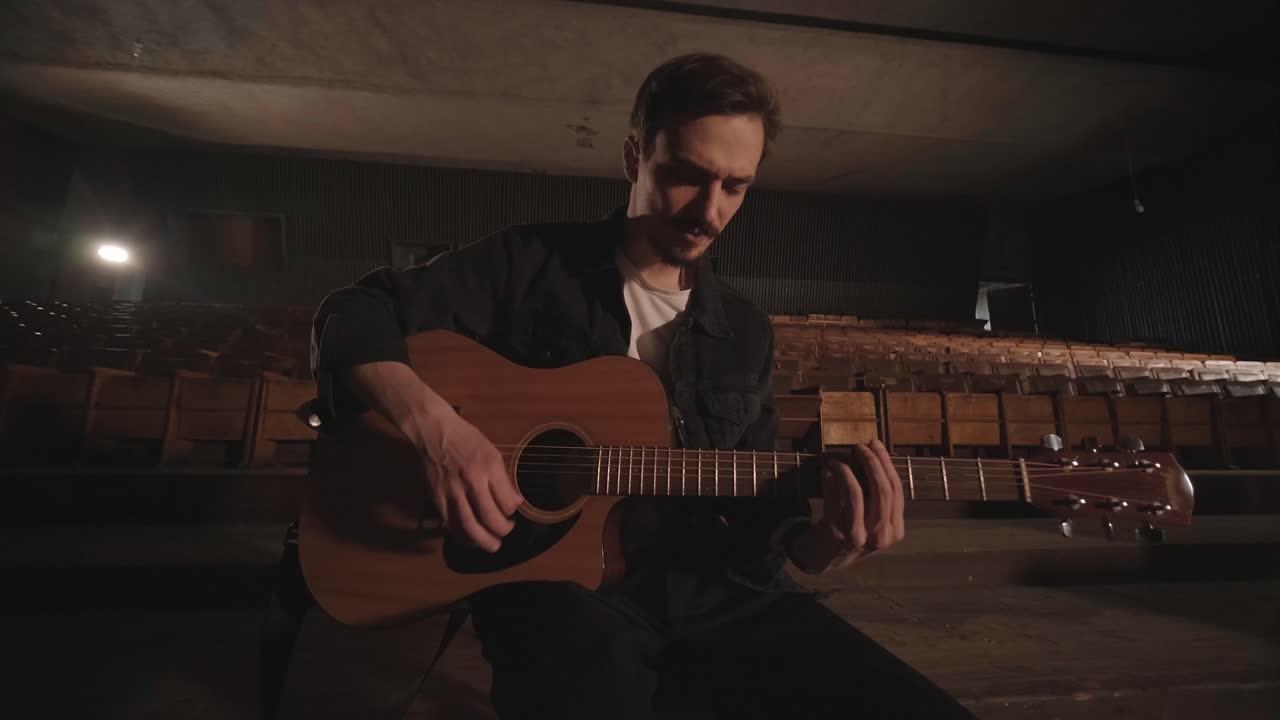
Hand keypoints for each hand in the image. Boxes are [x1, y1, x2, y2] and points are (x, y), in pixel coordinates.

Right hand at [408, 410, 524, 552]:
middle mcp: (471, 481)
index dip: (512, 511)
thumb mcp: (492, 452)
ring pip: (468, 526)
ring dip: (483, 541)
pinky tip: (470, 539)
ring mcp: (452, 491)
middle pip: (489, 518)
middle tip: (506, 533)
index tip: (512, 512)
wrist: (433, 431)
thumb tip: (515, 503)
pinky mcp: (437, 497)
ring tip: (492, 546)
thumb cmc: (466, 439)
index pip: (507, 502)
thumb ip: (503, 479)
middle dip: (502, 531)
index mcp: (488, 467)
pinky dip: (462, 536)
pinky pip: (450, 523)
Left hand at [788, 438, 904, 573]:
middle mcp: (881, 537)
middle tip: (859, 447)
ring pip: (857, 493)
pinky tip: (827, 471)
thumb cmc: (852, 533)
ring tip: (838, 460)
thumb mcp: (874, 522)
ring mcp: (858, 537)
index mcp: (895, 531)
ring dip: (847, 470)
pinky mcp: (835, 534)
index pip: (897, 490)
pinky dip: (830, 481)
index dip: (886, 464)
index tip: (875, 445)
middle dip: (871, 462)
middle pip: (882, 490)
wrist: (825, 560)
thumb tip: (875, 455)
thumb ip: (879, 498)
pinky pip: (834, 499)